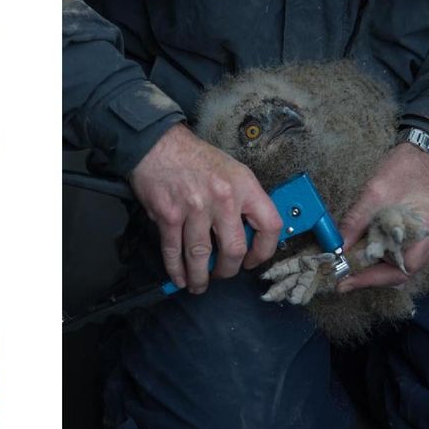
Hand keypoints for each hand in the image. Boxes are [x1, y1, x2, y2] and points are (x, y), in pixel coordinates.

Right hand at [129, 124, 282, 292]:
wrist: (158, 144)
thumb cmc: (196, 158)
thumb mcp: (232, 170)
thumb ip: (243, 201)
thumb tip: (247, 236)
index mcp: (244, 185)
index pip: (269, 226)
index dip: (264, 251)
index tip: (253, 260)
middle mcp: (222, 198)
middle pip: (234, 250)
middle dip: (227, 271)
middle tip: (222, 273)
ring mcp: (194, 208)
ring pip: (201, 257)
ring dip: (199, 277)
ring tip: (198, 284)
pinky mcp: (169, 215)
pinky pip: (174, 251)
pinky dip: (176, 269)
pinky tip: (179, 278)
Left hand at [336, 142, 428, 292]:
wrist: (417, 158)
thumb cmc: (400, 171)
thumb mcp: (374, 192)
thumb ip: (356, 221)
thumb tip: (337, 247)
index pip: (405, 266)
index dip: (374, 276)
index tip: (348, 278)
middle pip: (404, 271)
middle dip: (373, 276)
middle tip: (345, 279)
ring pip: (404, 267)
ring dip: (378, 270)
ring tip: (351, 270)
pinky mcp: (426, 240)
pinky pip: (405, 257)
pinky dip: (385, 260)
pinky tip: (366, 258)